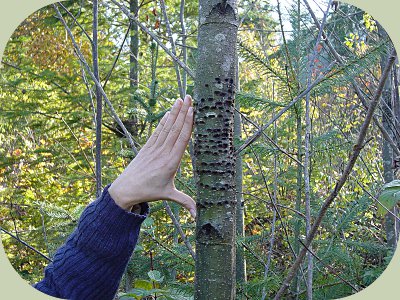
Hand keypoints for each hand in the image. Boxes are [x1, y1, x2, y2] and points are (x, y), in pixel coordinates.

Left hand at [108, 95, 195, 217]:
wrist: (125, 189)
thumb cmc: (149, 192)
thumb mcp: (168, 195)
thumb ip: (185, 202)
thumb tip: (198, 216)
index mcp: (171, 162)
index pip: (182, 138)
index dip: (188, 123)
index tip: (193, 109)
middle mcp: (163, 152)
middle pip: (175, 128)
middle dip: (183, 111)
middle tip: (190, 97)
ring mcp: (154, 148)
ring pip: (166, 127)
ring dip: (174, 112)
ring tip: (180, 99)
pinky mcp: (147, 147)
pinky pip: (157, 131)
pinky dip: (163, 121)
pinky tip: (168, 112)